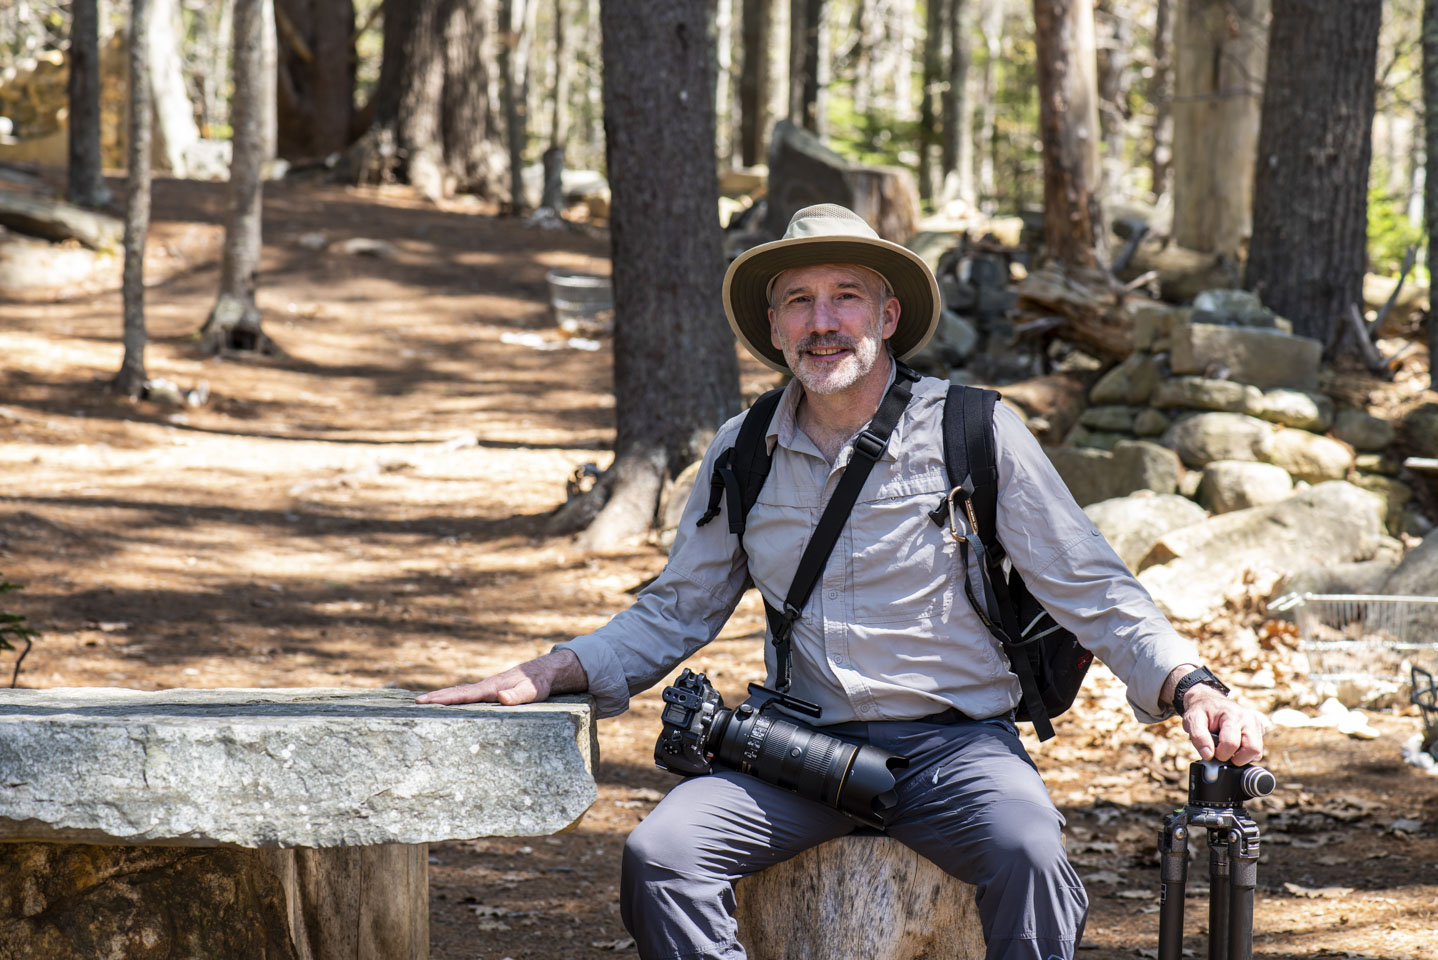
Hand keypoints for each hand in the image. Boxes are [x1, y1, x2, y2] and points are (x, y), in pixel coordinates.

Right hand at [416, 649, 587, 705]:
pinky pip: (470, 696)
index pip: (465, 694)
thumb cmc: (541, 683)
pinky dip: (455, 699)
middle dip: (437, 697)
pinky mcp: (492, 692)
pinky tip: (448, 706)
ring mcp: (488, 689)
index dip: (445, 698)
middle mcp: (487, 687)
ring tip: (423, 703)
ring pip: (462, 693)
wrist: (547, 672)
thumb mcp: (535, 690)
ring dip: (443, 698)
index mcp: (493, 687)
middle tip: (415, 703)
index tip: (426, 701)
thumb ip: (520, 695)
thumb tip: (501, 698)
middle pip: (458, 692)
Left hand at [1181, 685, 1263, 765]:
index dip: (1220, 753)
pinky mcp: (1259, 730)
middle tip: (1223, 753)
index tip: (1212, 750)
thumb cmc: (1201, 710)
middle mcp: (1249, 719)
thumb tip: (1208, 755)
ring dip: (1241, 756)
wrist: (1208, 700)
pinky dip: (1245, 753)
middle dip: (1236, 758)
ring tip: (1227, 747)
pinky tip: (1234, 745)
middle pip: (1253, 749)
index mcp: (1233, 715)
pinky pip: (1257, 751)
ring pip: (1257, 752)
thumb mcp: (1192, 719)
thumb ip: (1198, 737)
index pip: (1232, 743)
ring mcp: (1256, 724)